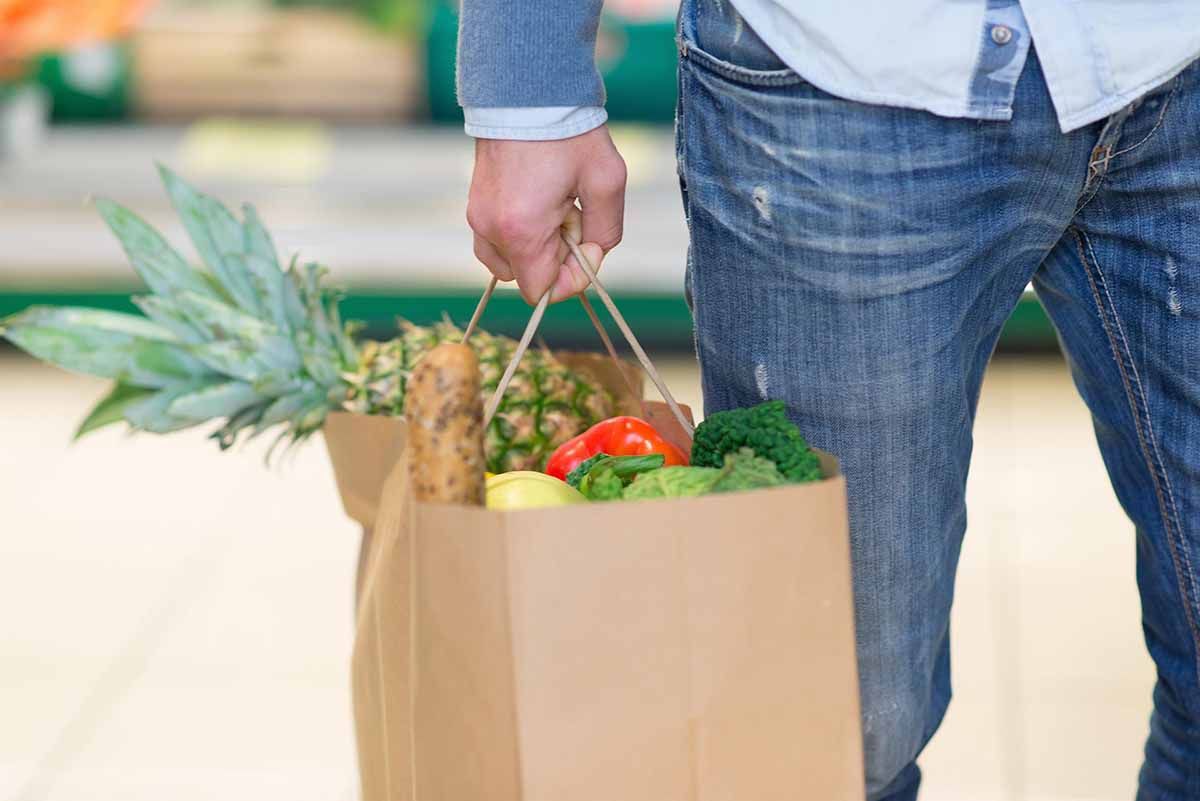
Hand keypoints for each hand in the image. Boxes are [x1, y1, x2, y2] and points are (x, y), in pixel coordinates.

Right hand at [467, 126, 627, 303]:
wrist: (526, 90)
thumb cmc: (569, 134)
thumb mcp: (607, 183)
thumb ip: (606, 232)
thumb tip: (591, 256)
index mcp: (522, 231)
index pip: (542, 291)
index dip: (571, 279)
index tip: (586, 244)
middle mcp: (492, 230)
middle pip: (527, 278)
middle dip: (555, 259)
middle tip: (572, 214)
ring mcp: (477, 218)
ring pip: (508, 263)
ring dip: (535, 248)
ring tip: (553, 208)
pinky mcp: (473, 204)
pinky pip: (494, 242)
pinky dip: (517, 235)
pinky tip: (536, 202)